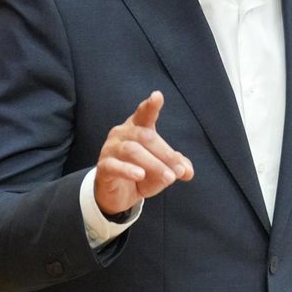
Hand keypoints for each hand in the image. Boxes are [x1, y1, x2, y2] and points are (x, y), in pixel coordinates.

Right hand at [94, 91, 193, 216]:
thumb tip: (187, 171)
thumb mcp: (163, 170)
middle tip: (179, 170)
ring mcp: (110, 148)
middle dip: (165, 153)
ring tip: (169, 178)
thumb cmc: (142, 175)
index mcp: (137, 127)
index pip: (144, 114)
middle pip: (145, 136)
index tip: (157, 96)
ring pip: (132, 150)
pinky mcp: (103, 166)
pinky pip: (115, 165)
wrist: (118, 196)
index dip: (150, 106)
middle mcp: (122, 133)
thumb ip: (177, 167)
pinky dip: (128, 170)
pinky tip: (140, 175)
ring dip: (154, 164)